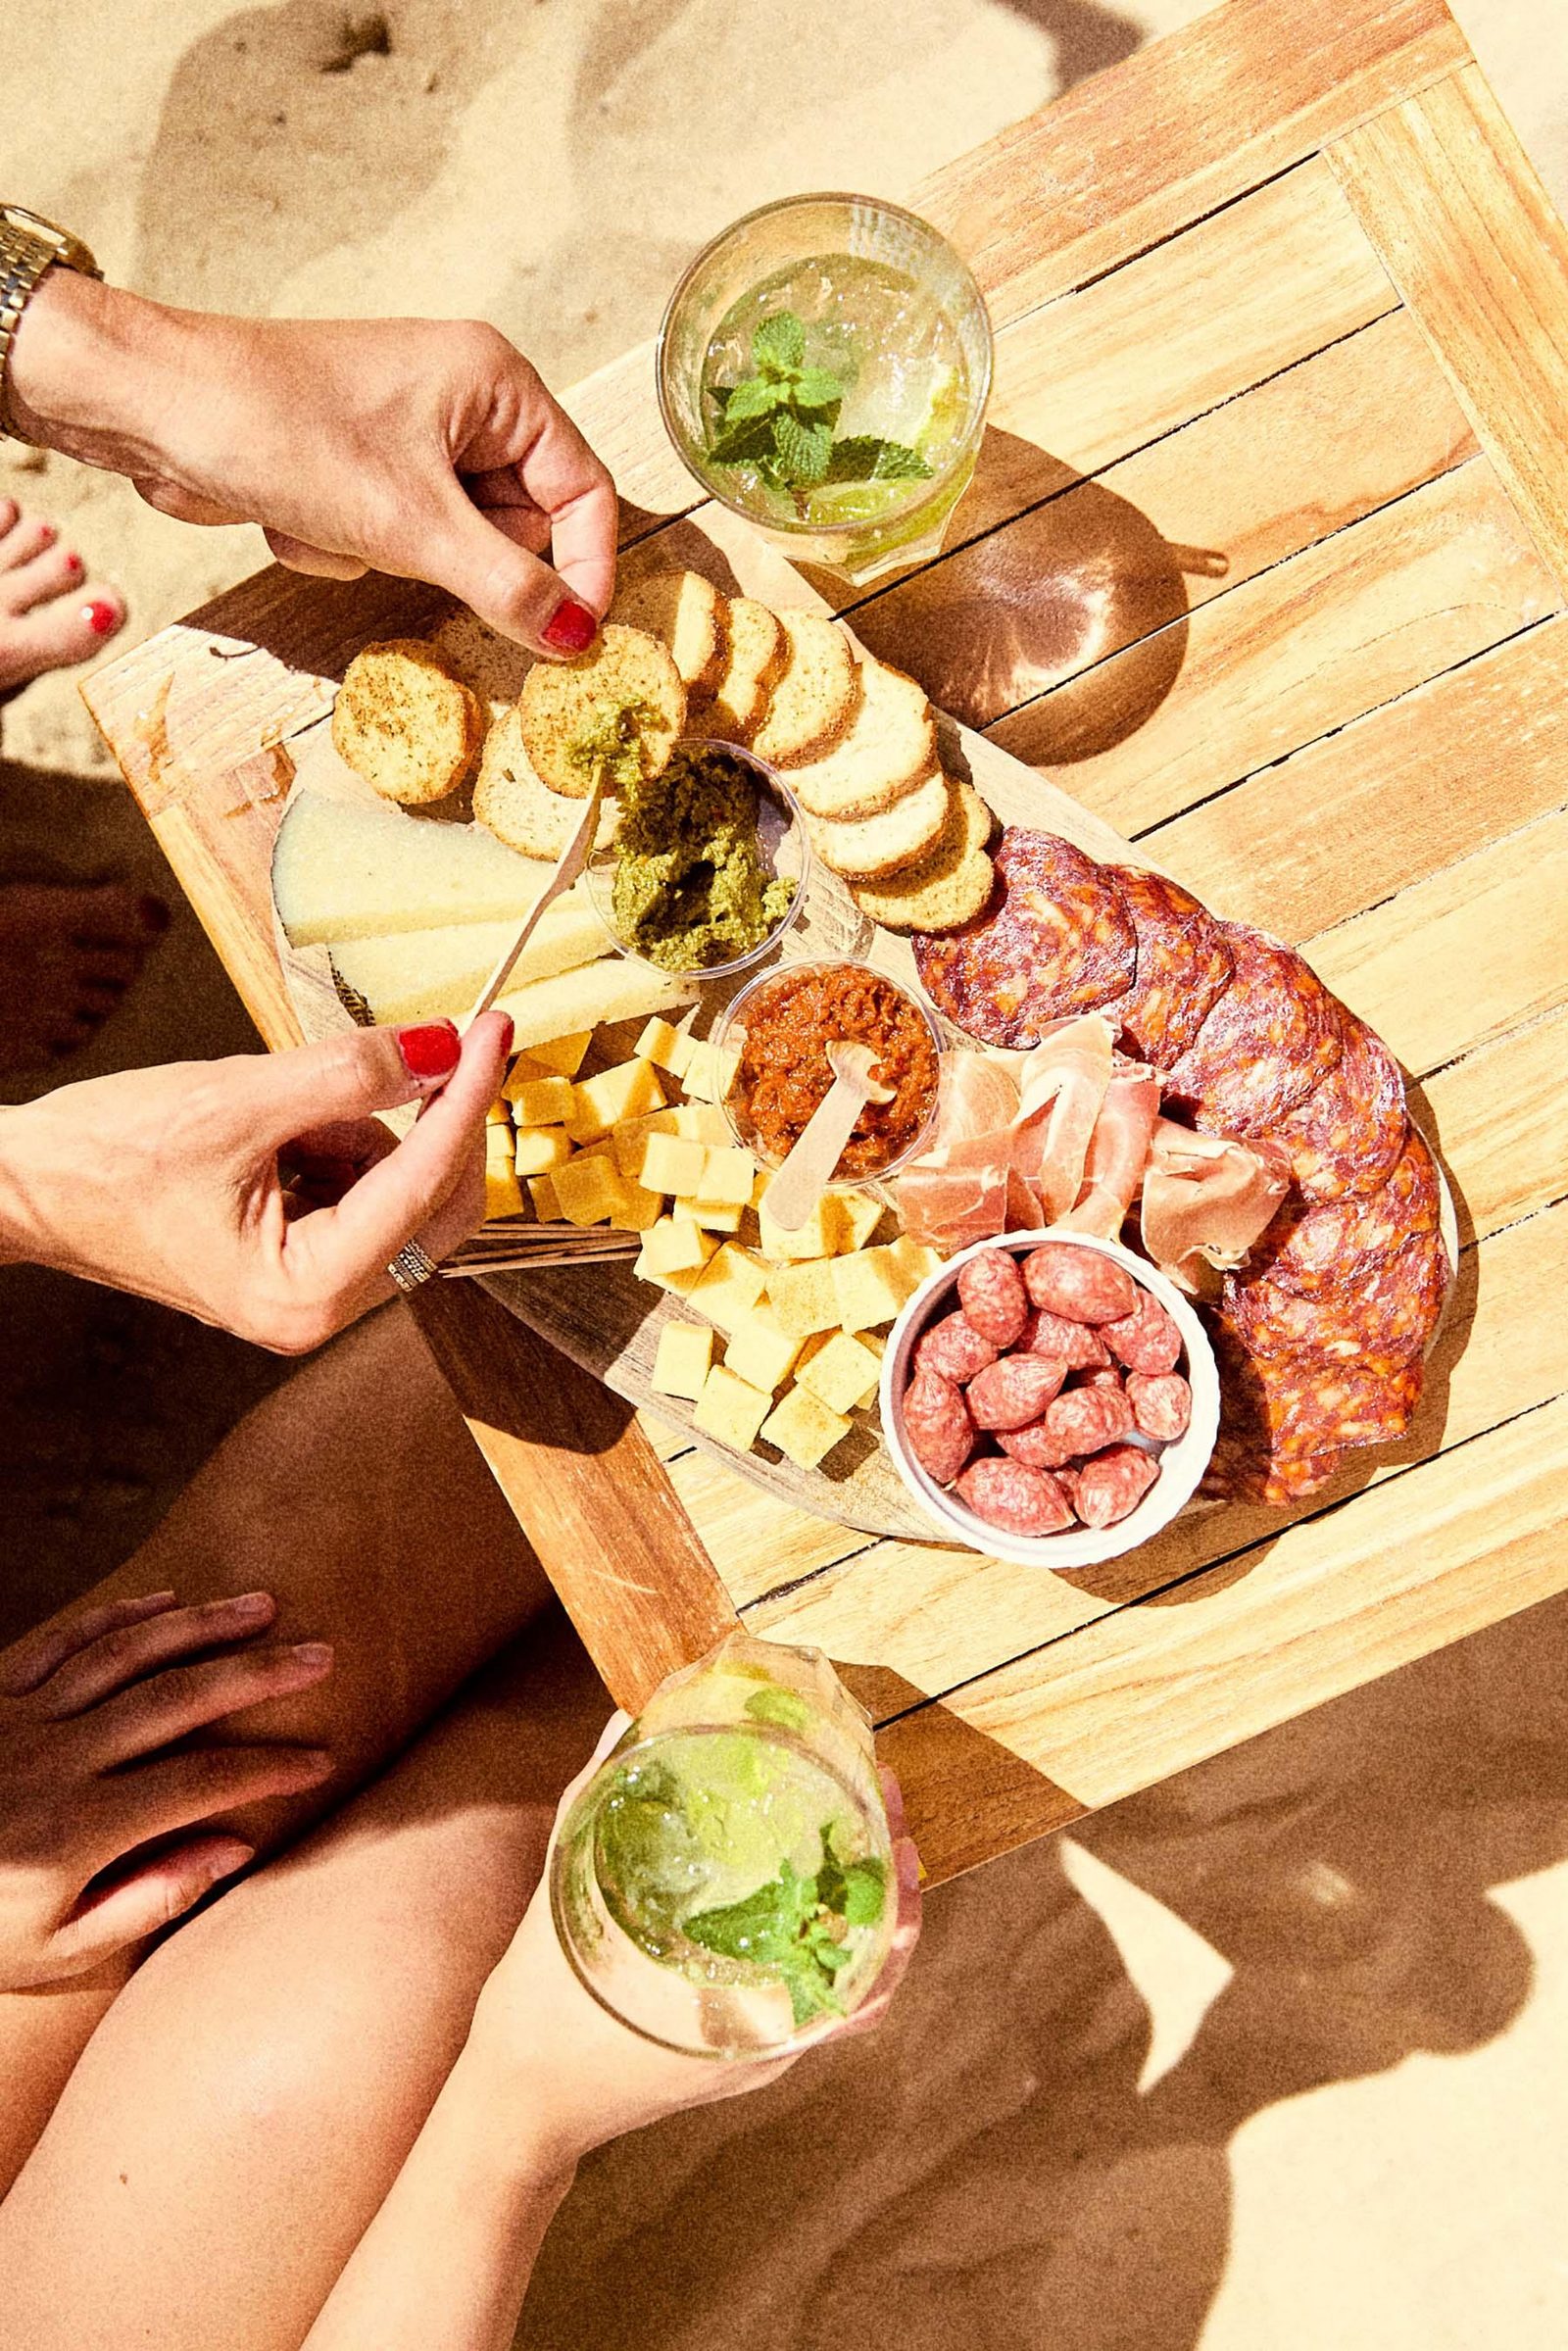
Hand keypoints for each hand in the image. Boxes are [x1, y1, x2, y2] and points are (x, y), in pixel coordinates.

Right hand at [0, 1012, 510, 1351]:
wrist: (25, 1185)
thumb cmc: (103, 1156)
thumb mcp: (236, 1098)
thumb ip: (349, 1073)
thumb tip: (443, 1048)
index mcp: (304, 1294)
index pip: (422, 1188)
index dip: (466, 1101)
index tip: (495, 1032)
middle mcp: (317, 1313)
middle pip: (436, 1210)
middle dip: (434, 1123)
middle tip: (448, 1041)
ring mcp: (310, 1295)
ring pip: (399, 1196)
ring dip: (371, 1131)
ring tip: (281, 1105)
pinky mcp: (299, 1267)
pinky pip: (360, 1194)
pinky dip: (343, 1145)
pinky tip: (281, 1128)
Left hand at [0, 1588, 334, 1988]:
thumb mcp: (54, 1952)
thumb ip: (145, 1902)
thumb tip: (233, 1850)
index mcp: (77, 1832)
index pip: (199, 1785)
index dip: (268, 1770)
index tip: (322, 1760)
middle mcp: (53, 1762)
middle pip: (176, 1701)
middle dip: (257, 1674)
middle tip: (322, 1654)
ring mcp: (19, 1720)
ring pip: (125, 1656)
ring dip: (200, 1627)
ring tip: (264, 1608)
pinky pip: (62, 1640)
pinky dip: (119, 1617)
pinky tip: (169, 1603)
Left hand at [8, 273, 616, 656]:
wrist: (153, 408)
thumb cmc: (278, 430)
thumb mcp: (410, 523)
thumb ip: (506, 585)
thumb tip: (576, 634)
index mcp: (494, 382)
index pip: (584, 488)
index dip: (585, 566)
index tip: (575, 634)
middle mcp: (461, 399)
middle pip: (516, 524)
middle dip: (452, 553)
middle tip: (402, 541)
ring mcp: (408, 433)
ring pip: (449, 542)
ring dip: (391, 553)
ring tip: (337, 517)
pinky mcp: (362, 466)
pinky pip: (393, 539)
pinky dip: (350, 546)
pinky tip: (300, 515)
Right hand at [467, 1716, 922, 2171]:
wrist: (517, 2108)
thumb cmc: (543, 2019)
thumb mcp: (566, 1902)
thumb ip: (599, 1805)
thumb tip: (626, 1719)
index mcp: (748, 2029)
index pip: (863, 1972)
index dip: (894, 1904)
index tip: (899, 1832)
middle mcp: (768, 2047)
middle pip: (868, 1968)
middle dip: (886, 1885)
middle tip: (889, 1800)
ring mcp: (756, 2049)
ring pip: (842, 1978)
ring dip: (862, 1905)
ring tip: (869, 1827)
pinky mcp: (735, 2044)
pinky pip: (802, 1988)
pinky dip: (822, 1936)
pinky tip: (815, 1882)